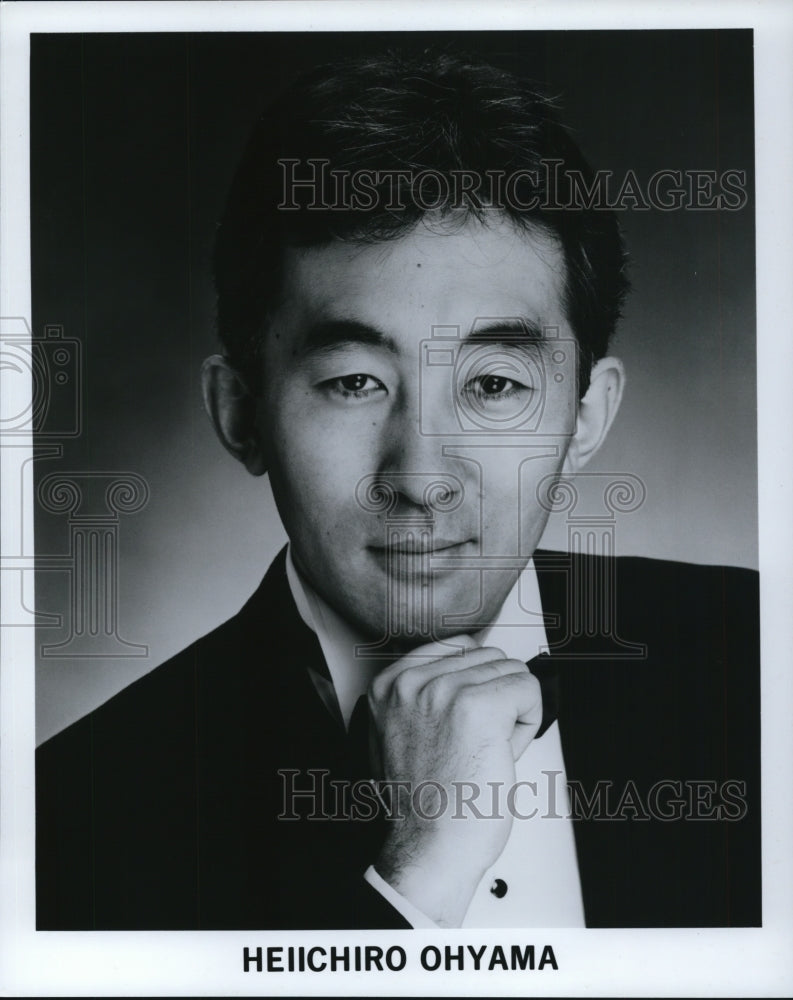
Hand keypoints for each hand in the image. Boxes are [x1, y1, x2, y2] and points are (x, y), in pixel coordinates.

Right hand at [368, 636, 542, 925]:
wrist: (429, 849)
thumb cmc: (424, 805)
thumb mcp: (401, 734)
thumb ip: (424, 696)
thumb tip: (472, 669)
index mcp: (389, 685)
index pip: (457, 647)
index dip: (476, 683)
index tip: (473, 715)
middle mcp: (412, 682)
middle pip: (488, 656)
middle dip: (496, 697)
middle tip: (480, 742)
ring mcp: (444, 691)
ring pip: (511, 670)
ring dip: (512, 708)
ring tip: (489, 747)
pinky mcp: (479, 708)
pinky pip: (528, 688)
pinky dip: (529, 719)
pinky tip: (506, 749)